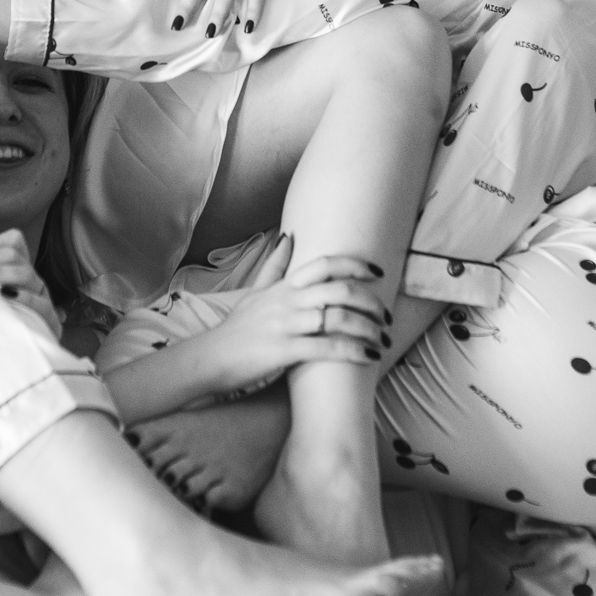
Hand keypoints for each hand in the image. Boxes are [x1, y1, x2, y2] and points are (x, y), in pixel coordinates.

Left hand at [0, 227, 59, 332]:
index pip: (14, 241)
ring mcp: (41, 295)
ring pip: (24, 273)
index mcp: (20, 267)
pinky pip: (39, 302)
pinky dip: (22, 296)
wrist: (28, 352)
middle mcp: (31, 277)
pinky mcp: (47, 316)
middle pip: (13, 255)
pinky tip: (3, 294)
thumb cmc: (5, 317)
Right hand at [205, 240, 392, 393]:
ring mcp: (286, 325)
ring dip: (368, 329)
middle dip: (370, 302)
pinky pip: (327, 348)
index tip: (378, 272)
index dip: (355, 265)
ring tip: (383, 340)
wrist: (209, 358)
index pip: (324, 264)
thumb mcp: (254, 292)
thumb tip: (288, 237)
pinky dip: (353, 352)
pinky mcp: (284, 351)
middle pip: (339, 290)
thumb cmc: (236, 328)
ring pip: (338, 319)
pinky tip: (369, 357)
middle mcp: (287, 301)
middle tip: (386, 316)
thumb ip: (274, 267)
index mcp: (284, 287)